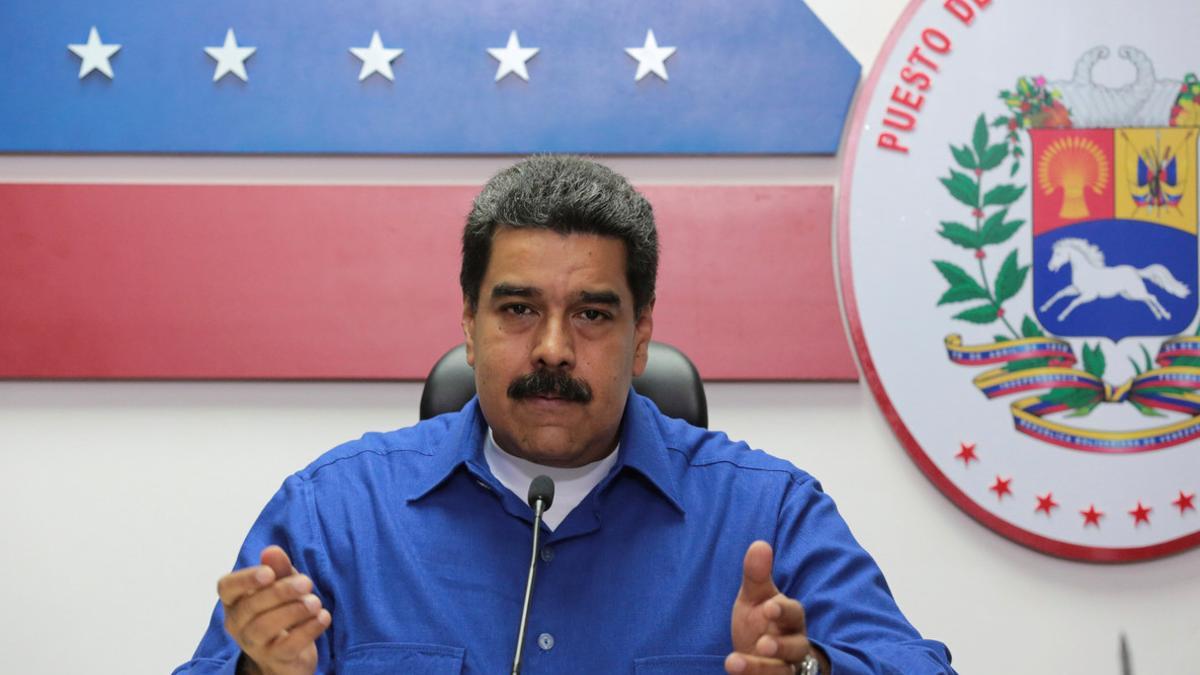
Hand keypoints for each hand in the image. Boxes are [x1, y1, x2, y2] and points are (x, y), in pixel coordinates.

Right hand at [217, 545, 330, 674]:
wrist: (287, 654)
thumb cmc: (280, 611)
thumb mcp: (282, 584)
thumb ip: (279, 568)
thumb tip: (272, 550)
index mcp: (235, 601)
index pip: (227, 588)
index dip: (245, 579)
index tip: (268, 572)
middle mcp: (238, 624)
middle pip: (250, 607)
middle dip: (280, 592)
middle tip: (307, 583)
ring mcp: (254, 644)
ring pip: (265, 627)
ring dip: (294, 611)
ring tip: (316, 602)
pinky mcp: (275, 659)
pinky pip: (287, 646)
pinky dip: (307, 630)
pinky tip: (323, 617)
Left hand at [725, 541, 827, 674]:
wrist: (759, 654)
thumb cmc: (760, 621)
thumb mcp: (754, 598)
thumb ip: (756, 575)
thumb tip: (759, 544)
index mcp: (790, 619)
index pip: (794, 613)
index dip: (783, 611)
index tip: (768, 607)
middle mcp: (793, 645)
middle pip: (796, 647)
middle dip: (781, 646)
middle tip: (762, 643)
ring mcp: (785, 667)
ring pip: (782, 671)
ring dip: (761, 668)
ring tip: (734, 663)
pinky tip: (732, 668)